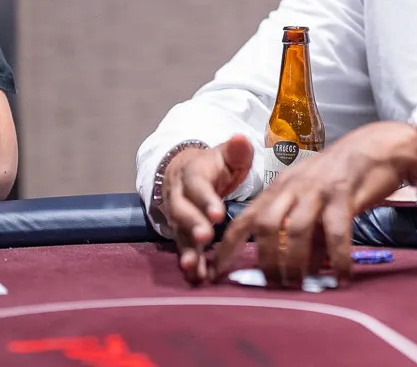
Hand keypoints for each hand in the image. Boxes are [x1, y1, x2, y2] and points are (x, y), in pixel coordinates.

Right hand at [162, 134, 253, 284]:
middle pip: (182, 210)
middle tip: (206, 238)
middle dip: (193, 225)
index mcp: (192, 174)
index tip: (218, 213)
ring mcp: (177, 216)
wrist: (186, 172)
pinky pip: (183, 248)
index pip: (196, 185)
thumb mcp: (227, 154)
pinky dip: (190, 262)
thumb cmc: (215, 165)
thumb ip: (236, 150)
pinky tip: (198, 278)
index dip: (205, 199)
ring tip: (194, 267)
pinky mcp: (180, 232)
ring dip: (187, 250)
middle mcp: (179, 196)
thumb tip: (240, 139)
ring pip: (178, 233)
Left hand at [208, 121, 416, 287]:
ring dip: (295, 263)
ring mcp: (318, 189)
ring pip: (295, 230)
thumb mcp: (314, 198)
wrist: (379, 146)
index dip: (228, 246)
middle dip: (264, 260)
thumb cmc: (345, 175)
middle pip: (265, 225)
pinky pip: (335, 232)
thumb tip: (300, 269)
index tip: (217, 272)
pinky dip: (337, 258)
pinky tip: (341, 277)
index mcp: (281, 186)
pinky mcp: (344, 194)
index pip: (246, 217)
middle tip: (274, 286)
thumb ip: (304, 229)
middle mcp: (294, 186)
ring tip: (301, 286)